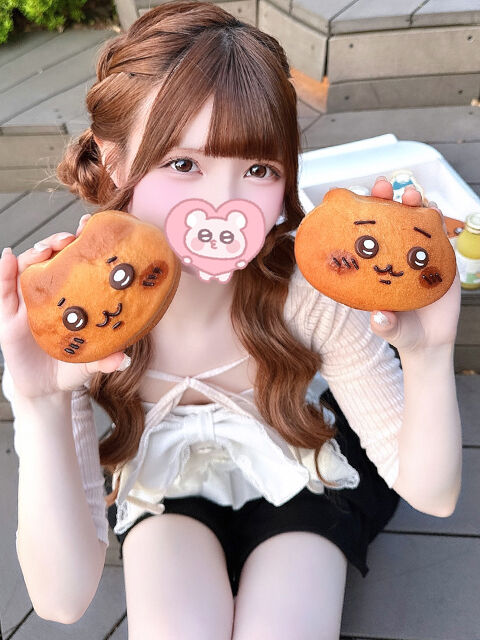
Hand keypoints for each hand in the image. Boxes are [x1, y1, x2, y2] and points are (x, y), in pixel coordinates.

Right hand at [0, 214, 125, 398]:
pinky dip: (4, 272)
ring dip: (35, 253)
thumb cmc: (71, 367)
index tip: (92, 226)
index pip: (76, 264)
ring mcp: (27, 304)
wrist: (46, 389)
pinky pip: (3, 291)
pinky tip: (6, 257)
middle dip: (59, 242)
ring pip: (27, 269)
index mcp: (71, 298)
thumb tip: (123, 360)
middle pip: (51, 259)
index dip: (82, 243)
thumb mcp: (89, 363)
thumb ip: (104, 361)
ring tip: (46, 248)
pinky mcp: (8, 318)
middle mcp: (49, 296)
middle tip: (71, 237)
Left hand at [367, 177, 460, 354]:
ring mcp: (417, 252)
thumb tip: (380, 318)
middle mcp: (394, 253)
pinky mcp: (440, 257)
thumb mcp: (389, 329)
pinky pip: (439, 233)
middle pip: (389, 218)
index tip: (354, 199)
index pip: (365, 234)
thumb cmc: (400, 331)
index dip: (360, 215)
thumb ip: (384, 325)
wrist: (430, 340)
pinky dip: (437, 219)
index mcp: (375, 265)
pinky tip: (434, 210)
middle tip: (382, 187)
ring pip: (415, 219)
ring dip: (414, 201)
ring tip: (412, 196)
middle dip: (385, 197)